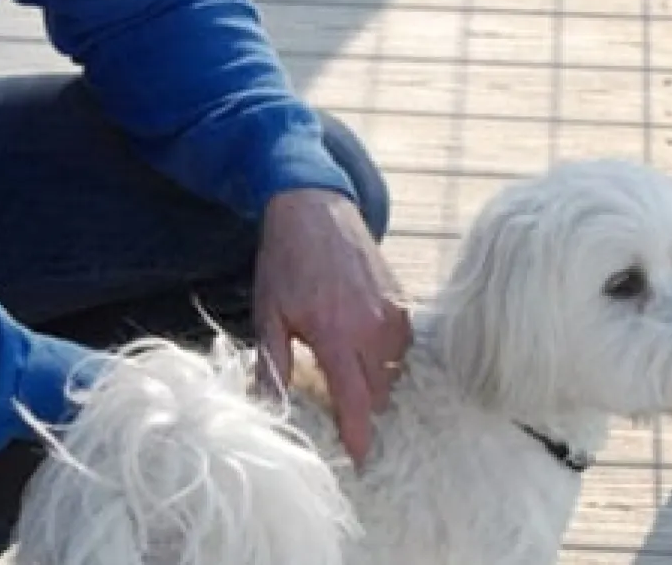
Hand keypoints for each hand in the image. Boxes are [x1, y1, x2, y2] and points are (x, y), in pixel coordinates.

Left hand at [252, 187, 411, 464]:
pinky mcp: (404, 301)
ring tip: (340, 359)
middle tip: (330, 395)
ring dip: (371, 378)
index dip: (359, 436)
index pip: (356, 402)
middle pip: (377, 394)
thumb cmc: (286, 263)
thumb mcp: (269, 314)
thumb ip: (272, 365)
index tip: (361, 461)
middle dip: (357, 405)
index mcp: (337, 335)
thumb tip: (268, 409)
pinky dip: (382, 354)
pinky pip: (401, 347)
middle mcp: (373, 329)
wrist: (314, 209)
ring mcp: (394, 314)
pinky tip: (356, 337)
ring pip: (392, 372)